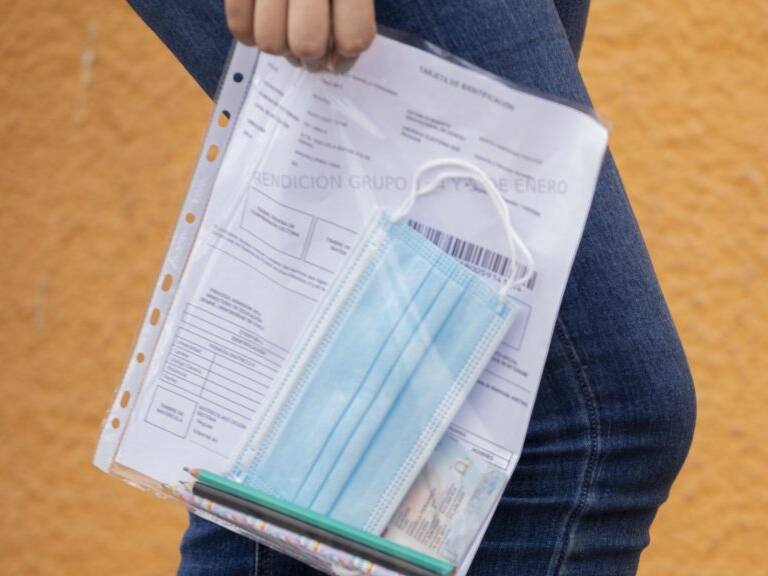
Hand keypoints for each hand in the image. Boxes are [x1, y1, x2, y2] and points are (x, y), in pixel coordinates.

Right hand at [225, 0, 375, 70]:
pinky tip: (259, 20)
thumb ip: (353, 12)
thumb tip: (336, 60)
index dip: (347, 58)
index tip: (340, 55)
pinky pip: (238, 26)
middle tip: (312, 47)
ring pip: (270, 42)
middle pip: (307, 45)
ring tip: (285, 30)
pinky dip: (248, 34)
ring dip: (280, 47)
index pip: (354, 38)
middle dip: (310, 58)